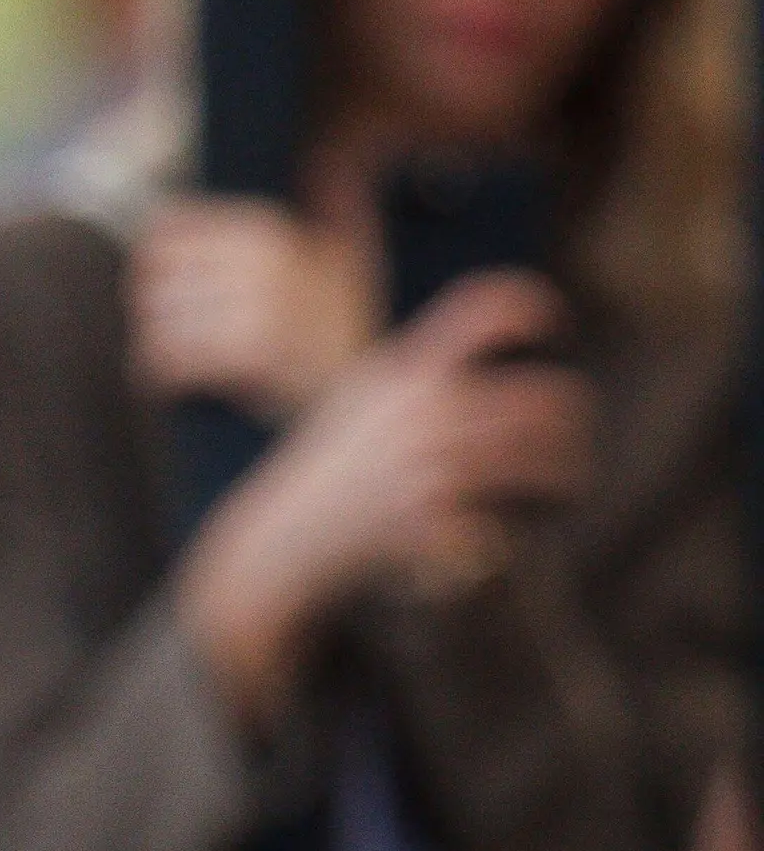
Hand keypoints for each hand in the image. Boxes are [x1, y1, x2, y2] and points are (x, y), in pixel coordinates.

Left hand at [130, 196, 375, 420]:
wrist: (363, 384)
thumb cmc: (343, 322)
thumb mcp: (345, 247)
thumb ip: (331, 198)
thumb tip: (329, 156)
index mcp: (264, 230)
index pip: (165, 229)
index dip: (150, 262)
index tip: (159, 286)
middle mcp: (259, 261)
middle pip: (150, 277)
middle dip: (147, 308)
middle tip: (161, 329)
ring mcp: (257, 306)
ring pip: (156, 321)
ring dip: (153, 346)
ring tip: (169, 359)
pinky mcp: (251, 354)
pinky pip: (170, 361)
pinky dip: (159, 377)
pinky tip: (172, 384)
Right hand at [177, 271, 591, 728]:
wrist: (278, 545)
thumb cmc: (325, 474)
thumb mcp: (358, 401)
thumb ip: (417, 369)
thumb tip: (487, 332)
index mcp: (406, 372)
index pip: (482, 308)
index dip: (530, 304)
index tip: (553, 325)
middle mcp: (423, 412)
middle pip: (543, 397)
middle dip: (571, 420)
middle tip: (572, 437)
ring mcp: (429, 466)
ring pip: (539, 458)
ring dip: (565, 471)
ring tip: (566, 481)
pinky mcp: (431, 520)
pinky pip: (506, 520)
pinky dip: (515, 529)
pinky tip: (514, 532)